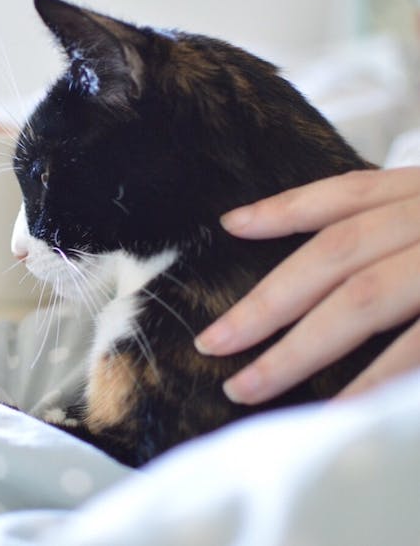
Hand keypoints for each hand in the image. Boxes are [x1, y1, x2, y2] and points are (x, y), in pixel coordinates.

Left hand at [194, 167, 419, 403]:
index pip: (348, 195)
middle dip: (265, 303)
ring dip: (294, 351)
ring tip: (245, 389)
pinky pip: (414, 353)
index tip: (230, 226)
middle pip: (334, 253)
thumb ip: (407, 229)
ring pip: (359, 302)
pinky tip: (332, 414)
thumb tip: (333, 261)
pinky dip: (370, 385)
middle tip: (211, 343)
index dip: (286, 209)